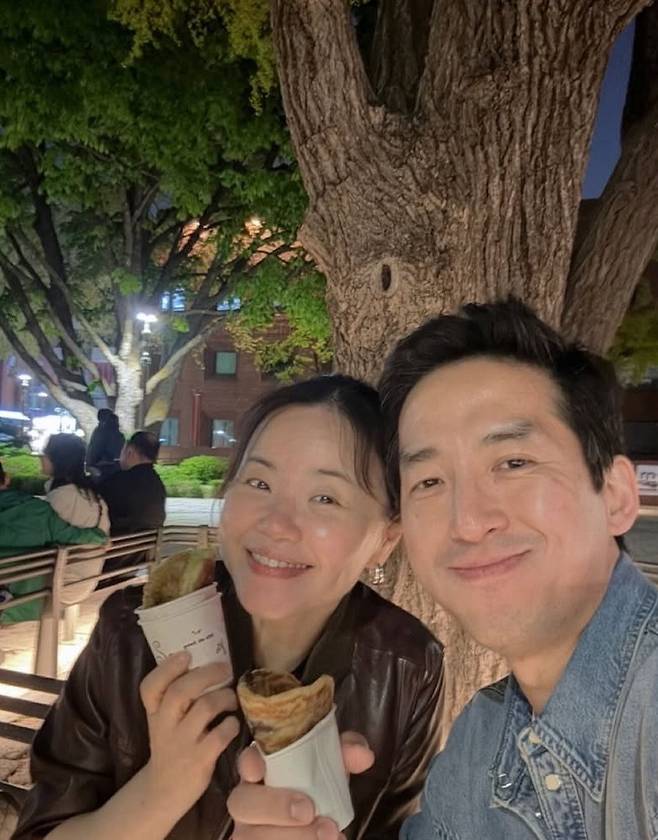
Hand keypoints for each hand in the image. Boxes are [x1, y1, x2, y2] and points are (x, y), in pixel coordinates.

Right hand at [139, 652, 239, 814]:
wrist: (163, 790)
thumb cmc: (171, 743)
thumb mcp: (164, 719)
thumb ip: (176, 695)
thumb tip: (208, 659)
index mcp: (154, 712)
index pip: (150, 687)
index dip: (167, 668)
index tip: (186, 655)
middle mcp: (164, 726)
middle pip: (180, 691)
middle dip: (206, 674)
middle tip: (225, 668)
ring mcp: (182, 744)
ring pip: (205, 708)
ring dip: (225, 696)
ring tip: (232, 698)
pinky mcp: (200, 760)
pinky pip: (220, 735)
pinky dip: (231, 724)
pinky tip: (232, 724)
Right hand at [228, 732, 373, 839]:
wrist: (322, 823)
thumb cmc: (318, 789)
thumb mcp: (334, 766)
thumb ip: (347, 753)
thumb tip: (363, 755)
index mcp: (262, 771)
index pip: (246, 761)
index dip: (248, 763)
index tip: (259, 769)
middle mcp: (249, 801)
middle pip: (242, 803)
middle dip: (273, 806)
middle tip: (308, 810)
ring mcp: (250, 832)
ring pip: (254, 836)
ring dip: (292, 836)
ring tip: (329, 834)